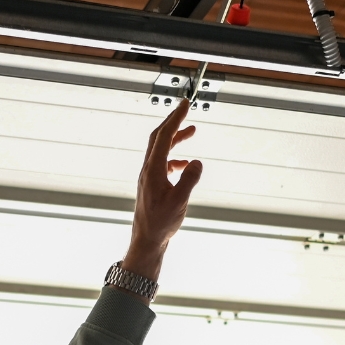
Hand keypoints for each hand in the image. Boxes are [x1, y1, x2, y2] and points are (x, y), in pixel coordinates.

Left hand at [123, 106, 203, 282]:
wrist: (146, 240)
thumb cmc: (161, 223)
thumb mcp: (179, 202)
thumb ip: (189, 180)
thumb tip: (197, 162)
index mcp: (153, 170)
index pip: (164, 136)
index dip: (175, 118)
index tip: (185, 104)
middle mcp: (148, 170)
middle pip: (158, 137)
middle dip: (172, 121)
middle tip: (185, 108)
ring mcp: (148, 177)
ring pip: (160, 149)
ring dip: (175, 138)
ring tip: (192, 131)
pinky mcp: (151, 185)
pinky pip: (163, 163)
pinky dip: (175, 157)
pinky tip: (186, 164)